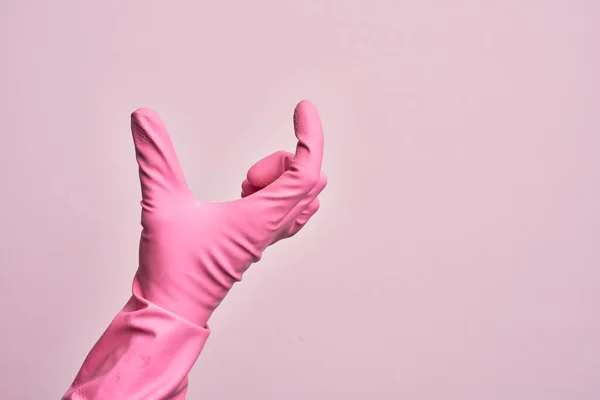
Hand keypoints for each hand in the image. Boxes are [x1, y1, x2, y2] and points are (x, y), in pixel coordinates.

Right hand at [130, 100, 326, 325]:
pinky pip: (288, 210)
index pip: (304, 170)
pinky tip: (243, 197)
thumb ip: (153, 157)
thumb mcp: (161, 203)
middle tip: (244, 175)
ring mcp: (268, 237)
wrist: (172, 311)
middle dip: (283, 161)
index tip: (302, 107)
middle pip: (308, 180)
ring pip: (301, 196)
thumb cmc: (171, 267)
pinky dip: (276, 192)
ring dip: (280, 178)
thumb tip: (144, 116)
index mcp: (261, 217)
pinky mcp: (258, 241)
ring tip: (243, 187)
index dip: (309, 135)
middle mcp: (272, 228)